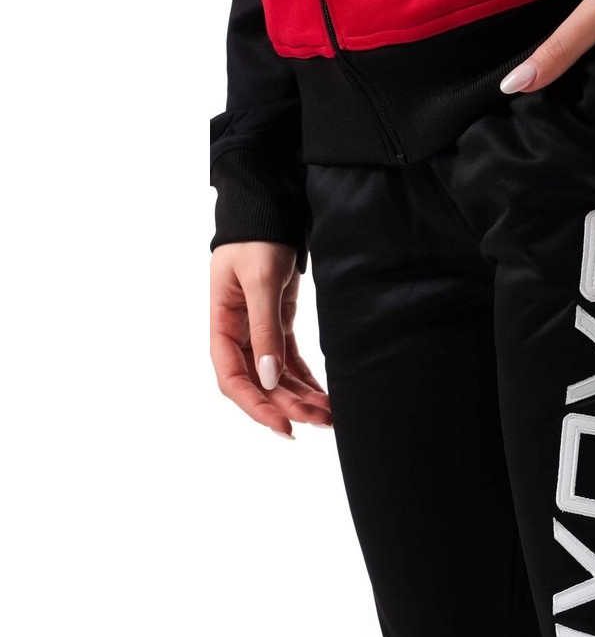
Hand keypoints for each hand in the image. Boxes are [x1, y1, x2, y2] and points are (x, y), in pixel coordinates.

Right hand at [210, 242, 331, 439]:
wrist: (269, 210)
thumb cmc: (258, 239)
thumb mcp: (261, 281)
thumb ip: (264, 329)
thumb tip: (268, 378)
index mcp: (221, 324)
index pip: (232, 378)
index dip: (256, 406)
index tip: (283, 425)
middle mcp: (237, 334)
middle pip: (259, 384)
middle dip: (289, 406)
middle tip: (322, 422)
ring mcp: (258, 332)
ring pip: (277, 378)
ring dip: (301, 398)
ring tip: (331, 415)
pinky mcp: (278, 325)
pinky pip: (290, 363)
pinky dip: (306, 381)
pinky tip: (324, 398)